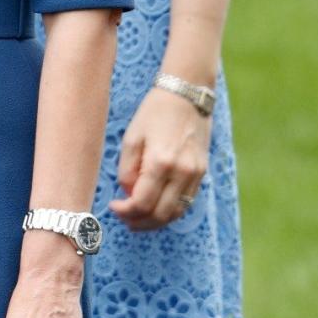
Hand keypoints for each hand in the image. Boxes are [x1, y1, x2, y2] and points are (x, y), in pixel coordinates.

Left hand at [110, 86, 209, 230]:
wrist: (187, 95)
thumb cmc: (155, 113)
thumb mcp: (131, 139)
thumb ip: (126, 171)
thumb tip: (129, 195)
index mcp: (161, 162)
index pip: (142, 203)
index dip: (125, 211)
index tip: (114, 206)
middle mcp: (182, 172)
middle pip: (160, 215)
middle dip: (139, 222)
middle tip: (125, 218)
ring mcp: (195, 174)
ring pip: (175, 213)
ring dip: (155, 221)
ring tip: (138, 217)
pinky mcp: (202, 173)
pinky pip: (186, 202)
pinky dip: (169, 211)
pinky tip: (155, 207)